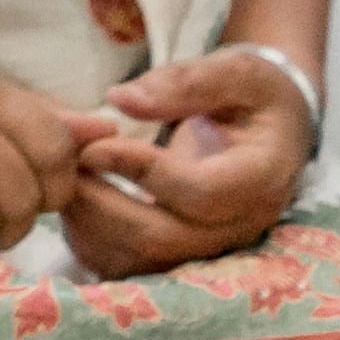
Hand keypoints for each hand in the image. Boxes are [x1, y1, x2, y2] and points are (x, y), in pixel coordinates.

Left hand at [53, 50, 311, 281]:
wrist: (274, 130)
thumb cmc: (256, 96)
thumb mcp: (237, 71)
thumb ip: (187, 82)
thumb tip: (121, 99)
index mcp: (261, 179)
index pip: (199, 192)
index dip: (140, 171)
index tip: (95, 146)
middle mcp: (239, 227)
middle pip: (160, 238)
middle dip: (99, 203)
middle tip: (65, 164)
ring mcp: (210, 250)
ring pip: (137, 261)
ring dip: (87, 224)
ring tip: (66, 179)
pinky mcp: (182, 258)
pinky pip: (128, 268)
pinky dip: (90, 241)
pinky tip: (77, 202)